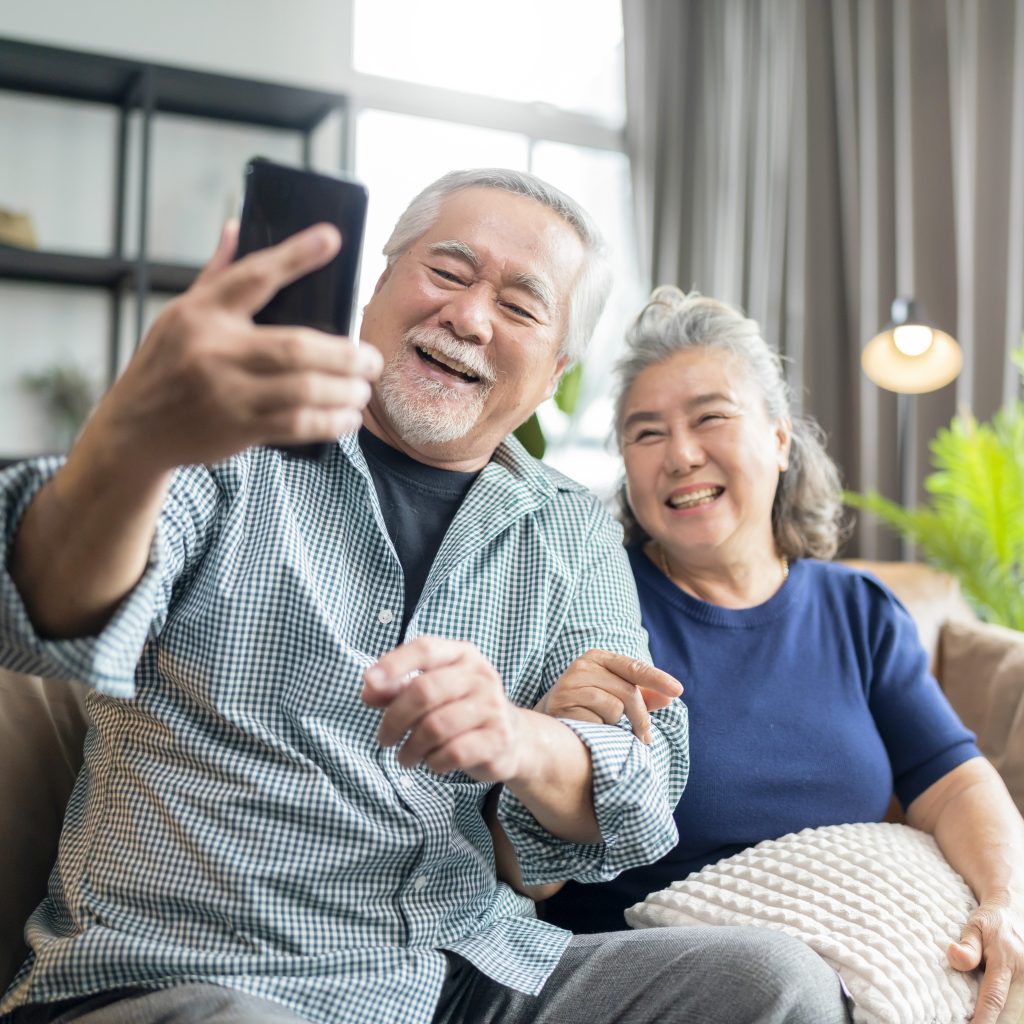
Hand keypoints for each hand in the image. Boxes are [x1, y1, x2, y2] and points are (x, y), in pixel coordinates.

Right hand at [87, 219, 382, 473]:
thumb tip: (238, 224)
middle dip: (346, 354)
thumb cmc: (165, 364)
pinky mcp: (236, 428)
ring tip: (364, 389)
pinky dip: (329, 422)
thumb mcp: (180, 314)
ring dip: (345, 390)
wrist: (134, 430)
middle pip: (296, 347)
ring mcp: (225, 393)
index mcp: (200, 313)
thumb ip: (217, 275)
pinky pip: (296, 425)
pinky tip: (347, 418)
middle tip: (373, 358)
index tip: (332, 238)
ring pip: (303, 389)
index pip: (254, 275)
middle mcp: (213, 351)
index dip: (295, 255)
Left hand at [361, 637, 524, 782]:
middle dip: (395, 718)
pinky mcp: (498, 738)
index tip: (369, 682)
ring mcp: (492, 706)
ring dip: (411, 747)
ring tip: (405, 757)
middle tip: (384, 738)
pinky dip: (434, 762)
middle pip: (425, 691)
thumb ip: (397, 688)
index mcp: (461, 654)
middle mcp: (480, 675)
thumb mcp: (431, 691)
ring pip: (435, 726)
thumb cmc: (460, 710)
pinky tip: (432, 763)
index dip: (394, 663)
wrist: (513, 738)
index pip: (425, 649)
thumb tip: (368, 689)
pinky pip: (454, 752)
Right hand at [533, 649, 682, 743]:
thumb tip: (670, 696)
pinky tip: (590, 728)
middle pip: (628, 691)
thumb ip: (642, 695)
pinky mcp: (562, 704)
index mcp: (598, 658)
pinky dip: (600, 729)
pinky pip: (597, 721)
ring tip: (604, 727)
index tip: (678, 691)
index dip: (657, 678)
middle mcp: (582, 666)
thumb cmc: (586, 707)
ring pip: (615, 707)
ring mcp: (571, 684)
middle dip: (641, 717)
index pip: (634, 667)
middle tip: (645, 737)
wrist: (547, 722)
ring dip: (616, 724)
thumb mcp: (615, 695)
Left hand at [947, 894, 1023, 1022]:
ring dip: (996, 1018)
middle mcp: (1022, 975)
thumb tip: (953, 955)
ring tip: (972, 1017)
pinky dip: (1002, 1013)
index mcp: (1006, 962)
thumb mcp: (975, 926)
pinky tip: (987, 1012)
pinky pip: (1016, 1005)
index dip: (983, 1019)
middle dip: (989, 1022)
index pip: (994, 998)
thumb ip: (967, 946)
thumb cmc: (991, 921)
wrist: (1016, 911)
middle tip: (964, 1022)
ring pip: (1012, 1012)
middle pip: (1006, 1013)